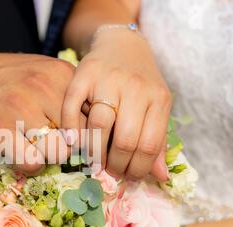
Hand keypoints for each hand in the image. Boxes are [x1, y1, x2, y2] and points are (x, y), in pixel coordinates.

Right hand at [0, 51, 83, 173]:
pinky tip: (21, 151)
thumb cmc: (7, 78)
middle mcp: (44, 89)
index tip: (77, 140)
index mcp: (60, 74)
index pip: (94, 116)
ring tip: (38, 147)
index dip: (88, 133)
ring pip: (59, 152)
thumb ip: (69, 94)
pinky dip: (30, 163)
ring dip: (50, 156)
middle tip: (56, 144)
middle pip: (80, 137)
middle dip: (71, 147)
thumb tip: (95, 127)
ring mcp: (20, 110)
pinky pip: (33, 163)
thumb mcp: (43, 72)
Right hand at [61, 27, 170, 180]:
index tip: (128, 176)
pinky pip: (73, 107)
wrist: (121, 43)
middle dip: (116, 164)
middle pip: (125, 140)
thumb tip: (160, 177)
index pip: (150, 146)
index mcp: (158, 99)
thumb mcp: (156, 106)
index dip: (138, 168)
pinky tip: (74, 142)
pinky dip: (71, 128)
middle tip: (110, 170)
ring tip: (94, 161)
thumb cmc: (141, 81)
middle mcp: (135, 87)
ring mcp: (108, 79)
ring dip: (95, 152)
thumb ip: (159, 140)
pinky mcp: (84, 73)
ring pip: (99, 126)